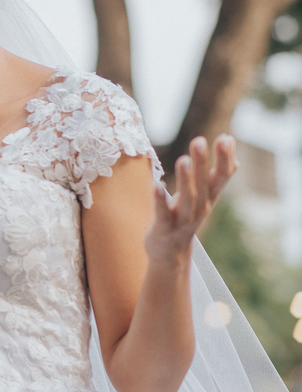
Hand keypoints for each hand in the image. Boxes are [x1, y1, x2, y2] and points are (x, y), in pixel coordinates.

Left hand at [147, 135, 236, 263]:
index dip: (224, 158)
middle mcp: (199, 209)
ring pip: (187, 198)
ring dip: (185, 179)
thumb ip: (214, 177)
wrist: (170, 254)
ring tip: (183, 159)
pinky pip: (162, 213)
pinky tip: (156, 184)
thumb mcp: (203, 197)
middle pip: (203, 184)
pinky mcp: (164, 228)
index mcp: (208, 198)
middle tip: (200, 140)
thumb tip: (234, 154)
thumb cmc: (185, 218)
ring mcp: (182, 219)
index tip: (226, 137)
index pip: (221, 177)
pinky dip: (160, 200)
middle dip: (202, 162)